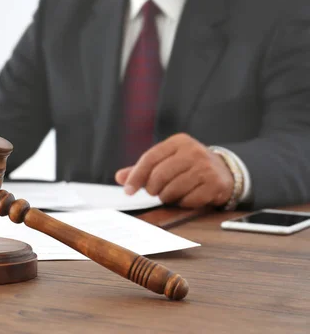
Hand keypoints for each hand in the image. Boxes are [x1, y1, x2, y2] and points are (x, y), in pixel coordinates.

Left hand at [115, 133, 233, 208]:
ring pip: (173, 189)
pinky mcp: (215, 184)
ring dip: (167, 197)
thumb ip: (143, 169)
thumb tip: (120, 177)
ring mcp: (206, 167)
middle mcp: (193, 151)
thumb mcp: (167, 161)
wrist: (224, 171)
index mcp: (179, 141)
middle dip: (152, 188)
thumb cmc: (189, 166)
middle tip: (154, 193)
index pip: (150, 158)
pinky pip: (189, 200)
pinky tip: (186, 197)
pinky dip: (183, 203)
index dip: (136, 175)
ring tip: (170, 194)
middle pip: (160, 175)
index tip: (128, 190)